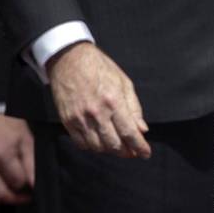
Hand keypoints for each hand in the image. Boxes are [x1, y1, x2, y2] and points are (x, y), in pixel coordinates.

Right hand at [0, 114, 34, 203]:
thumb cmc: (11, 125)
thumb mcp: (26, 141)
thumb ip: (31, 164)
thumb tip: (34, 185)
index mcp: (1, 154)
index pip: (16, 181)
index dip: (28, 187)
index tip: (36, 188)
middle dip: (15, 198)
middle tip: (27, 197)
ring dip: (4, 198)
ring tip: (17, 195)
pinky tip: (5, 188)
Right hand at [47, 43, 150, 157]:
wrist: (69, 59)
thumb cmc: (100, 68)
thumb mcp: (124, 83)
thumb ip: (134, 108)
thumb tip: (142, 130)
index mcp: (113, 102)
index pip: (129, 133)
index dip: (139, 147)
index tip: (145, 153)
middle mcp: (97, 113)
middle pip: (114, 145)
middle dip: (126, 152)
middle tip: (132, 151)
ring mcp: (80, 118)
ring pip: (98, 147)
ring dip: (110, 150)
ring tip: (117, 145)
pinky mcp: (67, 120)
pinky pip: (81, 143)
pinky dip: (92, 146)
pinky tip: (99, 141)